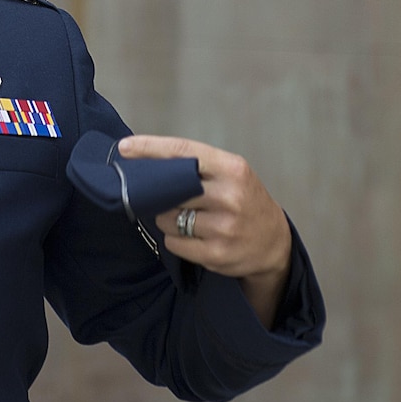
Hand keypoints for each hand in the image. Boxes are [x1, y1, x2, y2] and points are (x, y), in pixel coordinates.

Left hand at [119, 134, 294, 327]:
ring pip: (168, 218)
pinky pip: (174, 243)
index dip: (151, 148)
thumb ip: (197, 167)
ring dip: (168, 218)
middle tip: (166, 196)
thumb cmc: (245, 200)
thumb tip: (147, 163)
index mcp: (232, 168)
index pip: (184, 152)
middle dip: (160, 193)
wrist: (274, 241)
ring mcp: (224, 227)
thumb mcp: (231, 174)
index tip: (125, 147)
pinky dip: (175, 239)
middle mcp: (229, 196)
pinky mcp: (216, 254)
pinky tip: (193, 236)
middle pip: (170, 189)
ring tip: (189, 219)